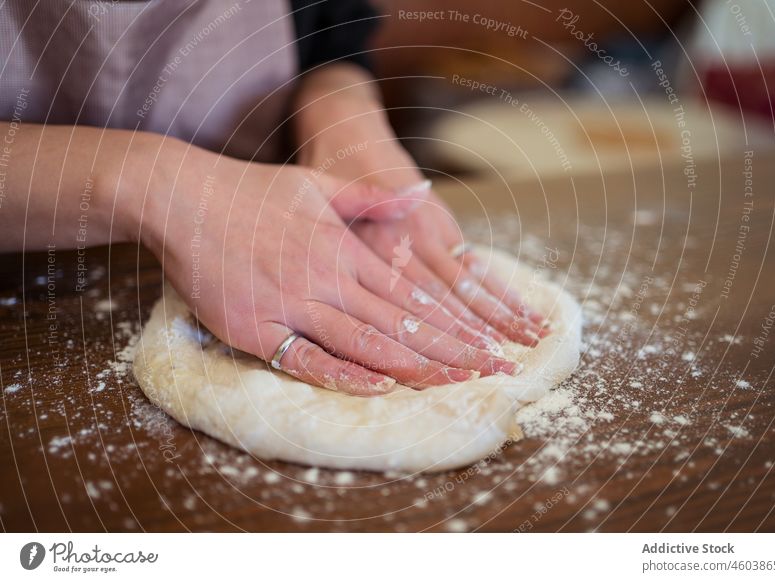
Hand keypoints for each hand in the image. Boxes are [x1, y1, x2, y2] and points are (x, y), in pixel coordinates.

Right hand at [138, 144, 520, 395]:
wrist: (180, 198)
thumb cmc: (250, 193)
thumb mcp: (316, 184)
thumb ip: (370, 198)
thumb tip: (420, 196)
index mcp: (343, 247)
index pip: (410, 292)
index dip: (452, 320)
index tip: (486, 342)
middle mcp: (325, 277)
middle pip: (399, 321)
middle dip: (450, 349)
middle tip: (492, 371)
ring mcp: (291, 303)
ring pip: (363, 340)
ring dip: (412, 365)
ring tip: (453, 383)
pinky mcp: (254, 328)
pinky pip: (305, 358)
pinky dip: (342, 373)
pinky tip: (378, 387)